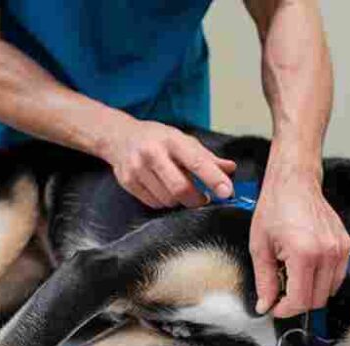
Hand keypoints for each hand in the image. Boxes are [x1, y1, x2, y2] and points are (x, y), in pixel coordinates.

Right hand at [102, 119, 236, 207]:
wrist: (120, 137)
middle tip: (204, 199)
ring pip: (167, 200)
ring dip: (180, 201)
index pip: (196, 162)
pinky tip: (164, 190)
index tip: (227, 192)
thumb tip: (230, 169)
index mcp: (171, 140)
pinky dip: (164, 202)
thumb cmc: (157, 139)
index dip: (214, 179)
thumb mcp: (183, 140)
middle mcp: (152, 153)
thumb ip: (207, 157)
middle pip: (180, 188)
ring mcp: (137, 169)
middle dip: (197, 199)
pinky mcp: (128, 182)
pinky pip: (154, 203)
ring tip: (180, 190)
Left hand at [250, 164, 349, 317]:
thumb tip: (265, 305)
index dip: (285, 310)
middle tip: (281, 293)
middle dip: (297, 303)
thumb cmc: (275, 209)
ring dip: (310, 292)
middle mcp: (327, 253)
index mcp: (304, 253)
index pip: (300, 300)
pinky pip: (337, 277)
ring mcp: (340, 249)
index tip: (275, 308)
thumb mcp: (260, 247)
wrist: (294, 184)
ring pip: (329, 291)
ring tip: (292, 276)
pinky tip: (306, 269)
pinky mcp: (346, 246)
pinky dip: (323, 281)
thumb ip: (264, 281)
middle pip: (317, 300)